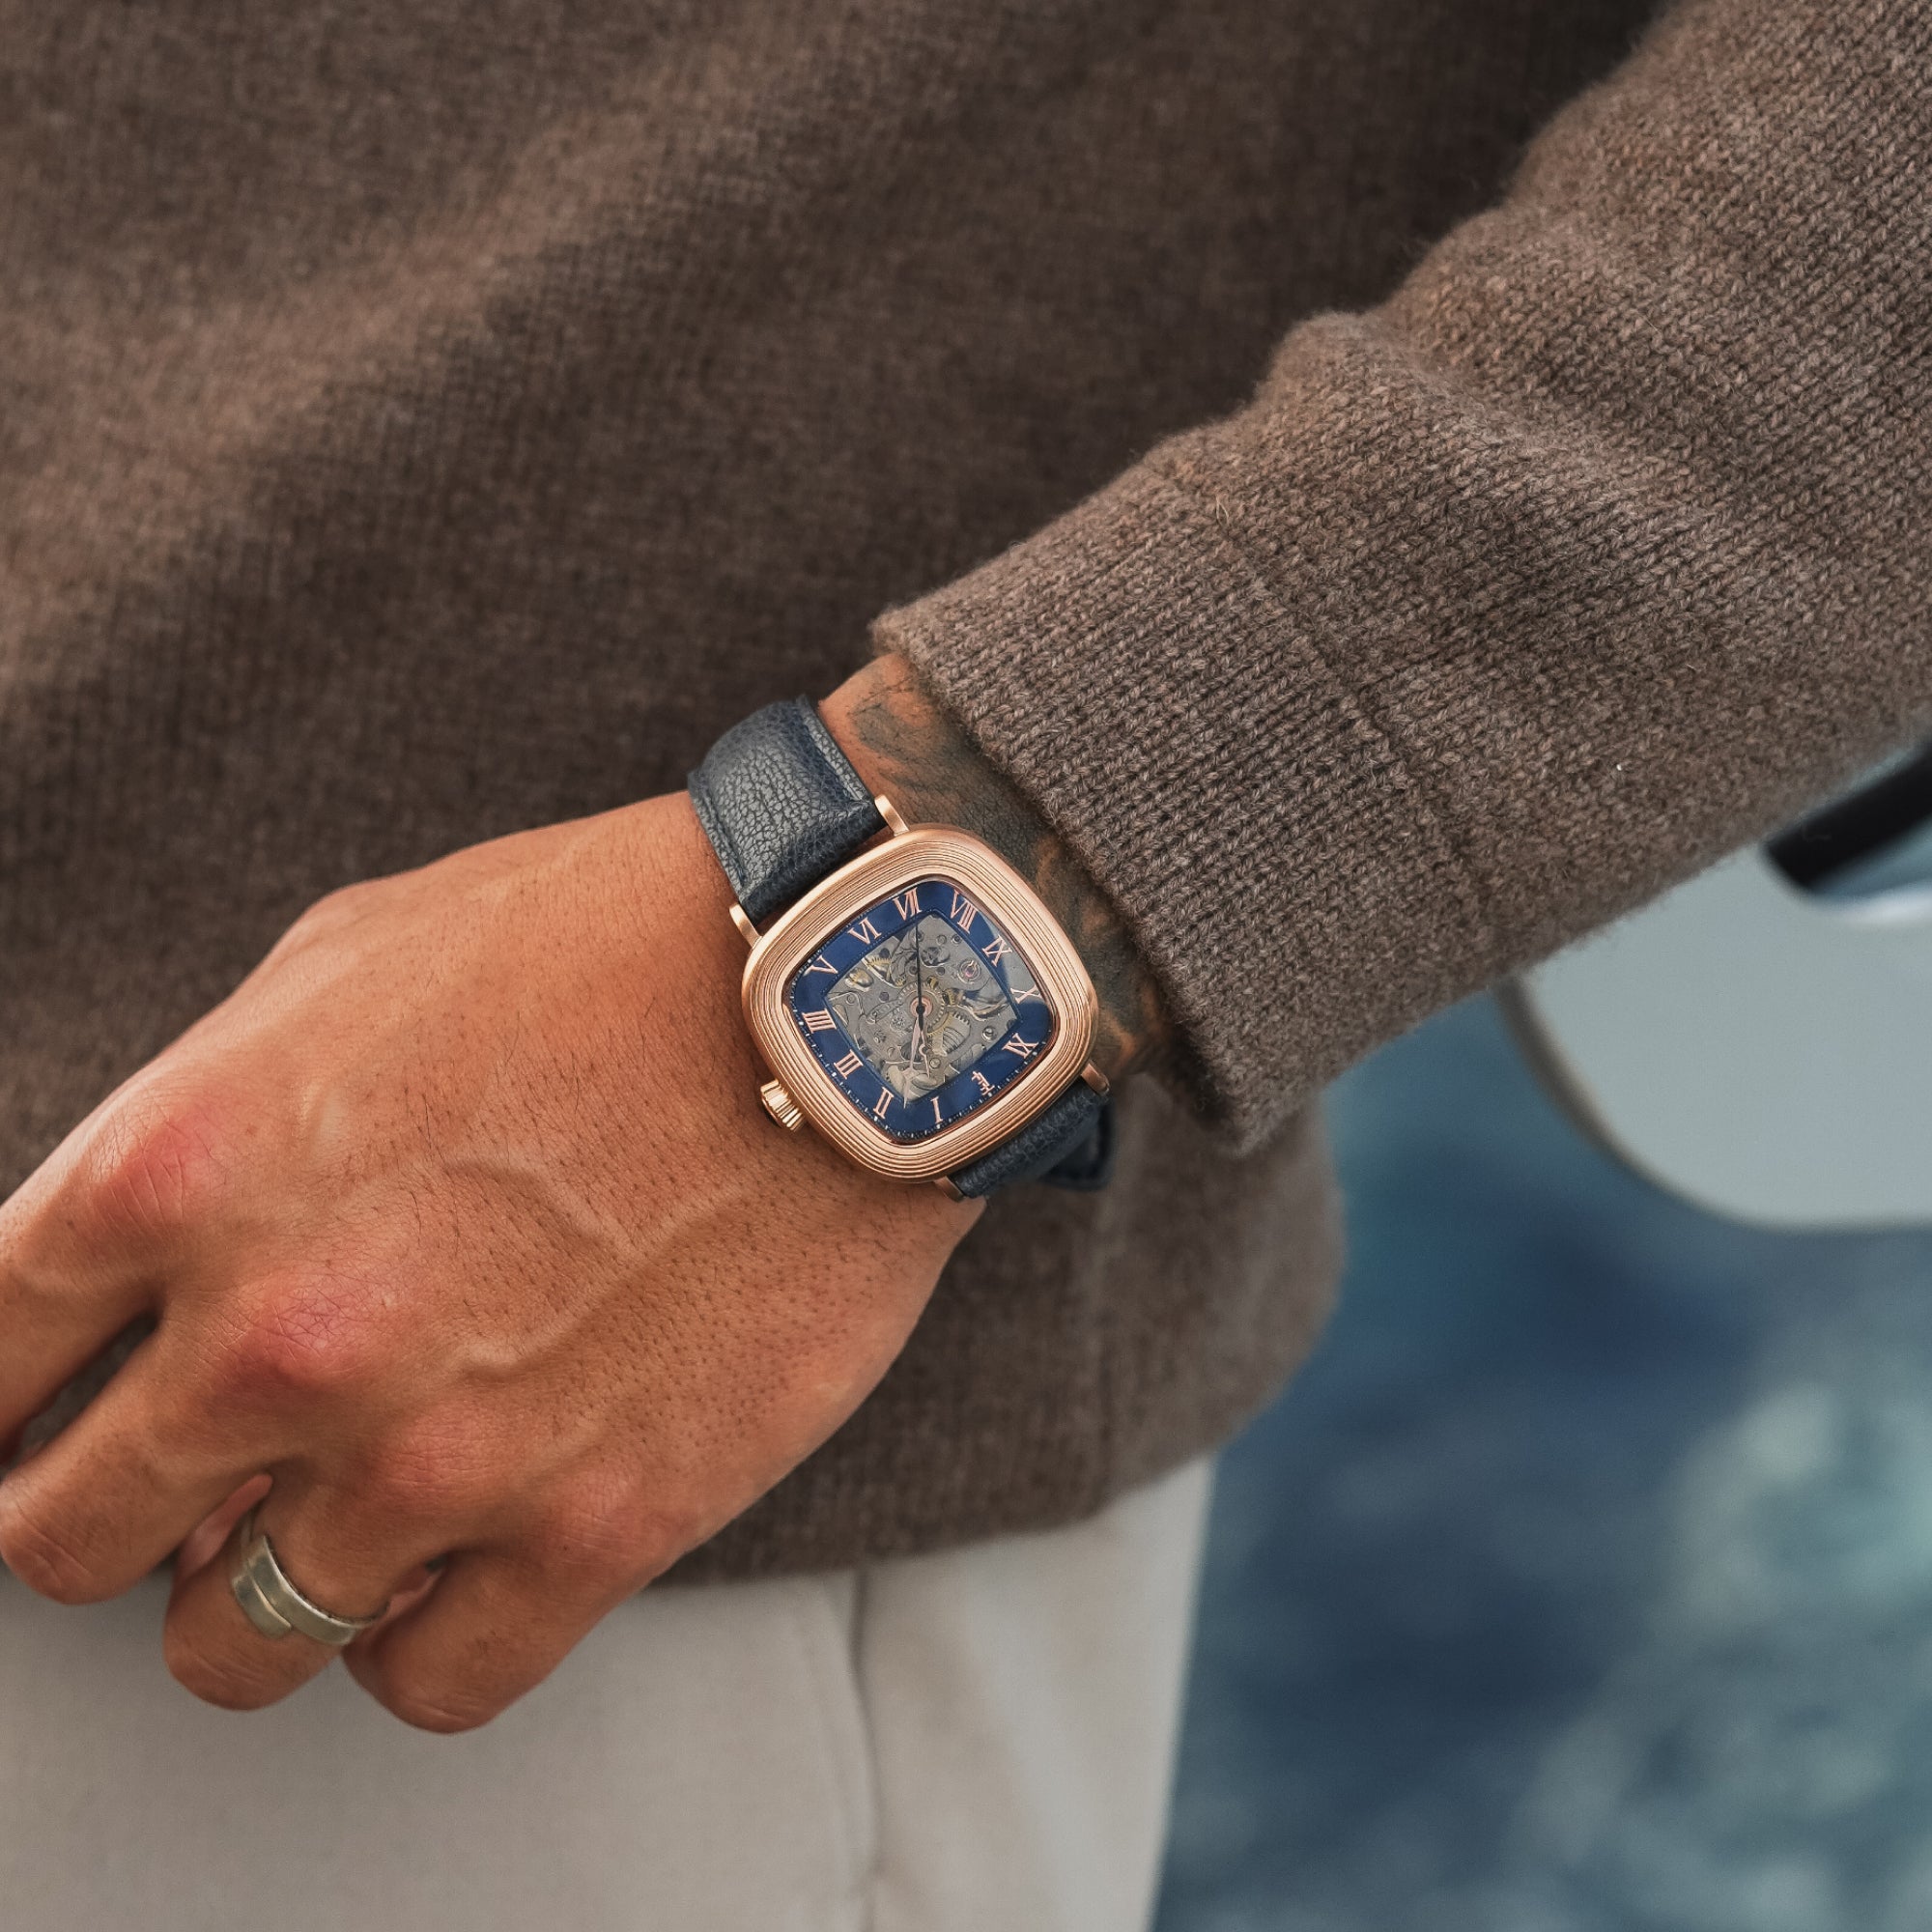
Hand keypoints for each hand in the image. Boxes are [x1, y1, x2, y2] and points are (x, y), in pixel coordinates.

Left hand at [0, 794, 975, 1728]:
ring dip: (249, 1594)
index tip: (40, 1413)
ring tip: (319, 1525)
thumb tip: (145, 1282)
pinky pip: (426, 1682)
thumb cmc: (603, 945)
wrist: (843, 990)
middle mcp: (279, 1339)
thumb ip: (199, 1128)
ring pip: (228, 1646)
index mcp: (184, 1174)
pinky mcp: (592, 1528)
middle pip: (60, 1540)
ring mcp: (436, 1454)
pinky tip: (451, 1565)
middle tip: (181, 1474)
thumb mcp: (341, 964)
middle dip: (101, 1512)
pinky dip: (415, 1638)